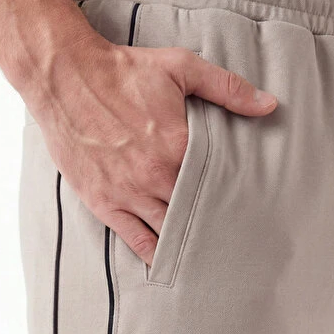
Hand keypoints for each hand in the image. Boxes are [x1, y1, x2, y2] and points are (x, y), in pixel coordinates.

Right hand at [26, 33, 277, 265]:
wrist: (64, 75)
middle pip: (196, 212)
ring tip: (211, 258)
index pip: (218, 183)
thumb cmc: (123, 71)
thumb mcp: (180, 68)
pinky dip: (154, 254)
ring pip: (168, 231)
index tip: (251, 209)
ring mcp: (127, 192)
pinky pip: (134, 238)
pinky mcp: (103, 201)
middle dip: (215, 224)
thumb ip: (227, 88)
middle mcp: (154, 175)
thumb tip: (269, 105)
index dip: (234, 196)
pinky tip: (171, 265)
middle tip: (237, 240)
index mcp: (178, 146)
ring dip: (189, 243)